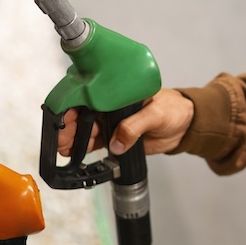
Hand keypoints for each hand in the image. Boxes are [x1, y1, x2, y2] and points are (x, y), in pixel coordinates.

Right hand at [56, 89, 194, 156]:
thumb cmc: (173, 109)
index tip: (62, 118)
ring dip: (73, 139)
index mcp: (117, 91)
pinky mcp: (115, 137)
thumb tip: (117, 142)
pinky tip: (74, 153)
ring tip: (64, 149)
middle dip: (68, 126)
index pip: (89, 95)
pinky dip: (83, 148)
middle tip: (61, 140)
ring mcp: (111, 121)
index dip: (72, 106)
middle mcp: (110, 105)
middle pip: (81, 114)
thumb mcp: (156, 115)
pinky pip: (95, 142)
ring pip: (85, 129)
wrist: (184, 126)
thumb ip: (135, 126)